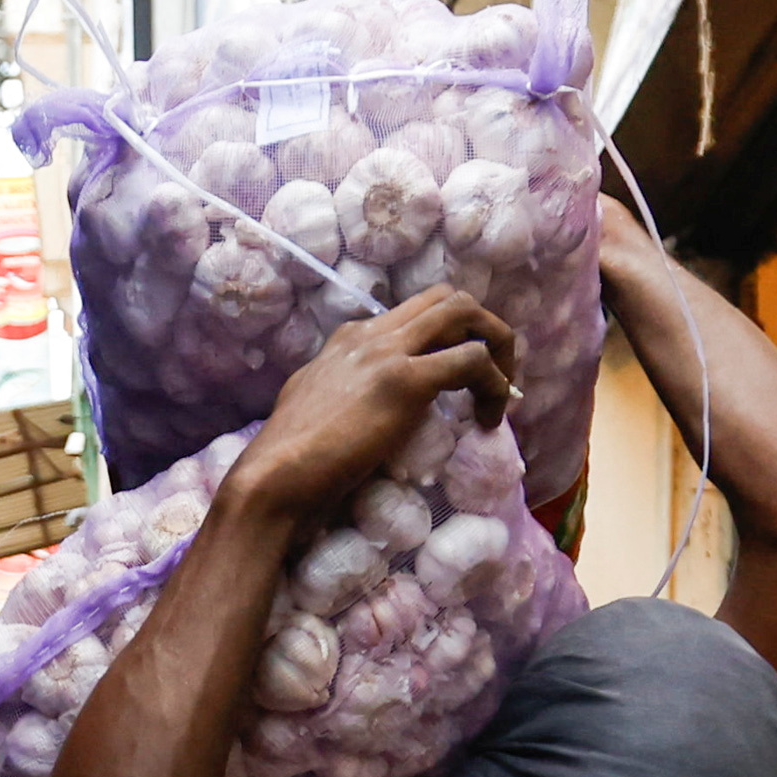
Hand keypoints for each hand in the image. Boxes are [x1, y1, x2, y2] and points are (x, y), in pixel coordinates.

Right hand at [228, 286, 518, 522]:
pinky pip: (472, 361)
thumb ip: (344, 391)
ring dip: (498, 348)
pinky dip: (494, 386)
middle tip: (497, 378)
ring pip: (464, 313)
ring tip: (502, 395)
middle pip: (447, 299)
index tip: (467, 381)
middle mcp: (371, 334)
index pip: (416, 313)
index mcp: (350, 338)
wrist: (274, 477)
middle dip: (485, 329)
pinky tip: (490, 419)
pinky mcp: (403, 382)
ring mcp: (387, 353)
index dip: (452, 340)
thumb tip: (366, 403)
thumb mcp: (316, 406)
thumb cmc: (289, 459)